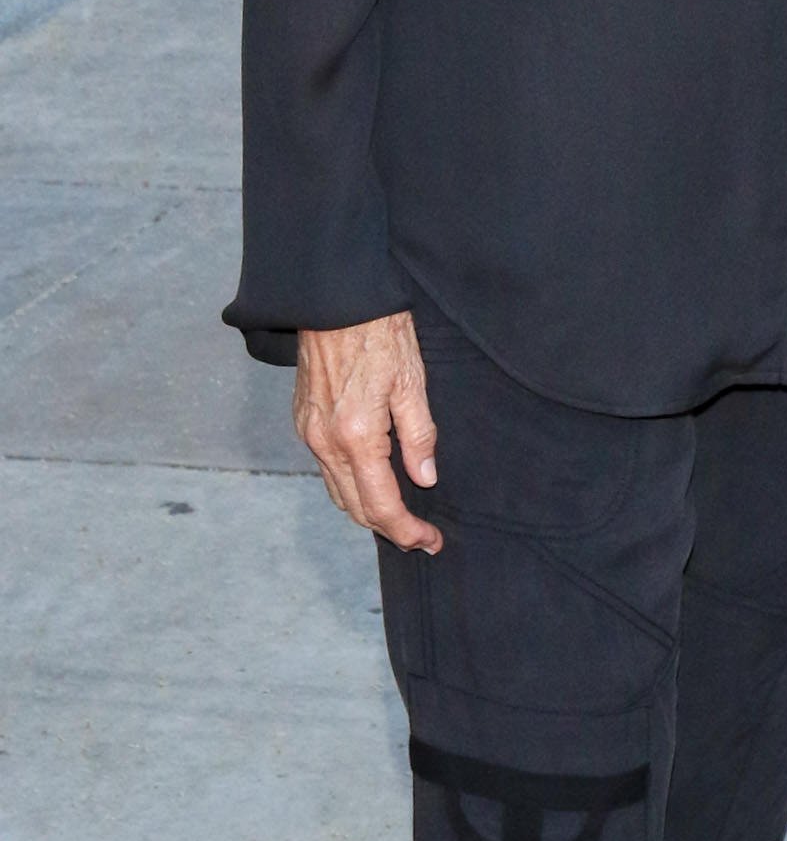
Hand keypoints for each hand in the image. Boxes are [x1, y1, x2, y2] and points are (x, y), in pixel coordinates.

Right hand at [293, 313, 442, 552]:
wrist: (336, 300)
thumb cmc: (380, 332)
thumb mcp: (412, 380)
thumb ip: (419, 434)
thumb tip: (424, 478)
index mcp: (356, 436)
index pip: (381, 504)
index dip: (406, 530)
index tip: (430, 541)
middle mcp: (324, 442)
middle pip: (355, 507)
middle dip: (388, 528)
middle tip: (420, 535)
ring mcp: (308, 433)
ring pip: (337, 491)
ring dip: (367, 510)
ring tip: (400, 516)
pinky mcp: (302, 420)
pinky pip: (325, 468)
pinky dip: (349, 484)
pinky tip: (372, 480)